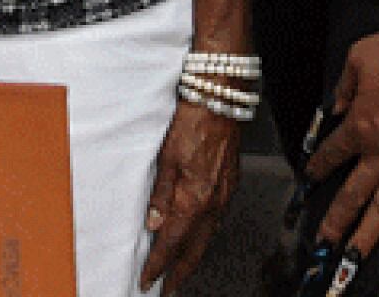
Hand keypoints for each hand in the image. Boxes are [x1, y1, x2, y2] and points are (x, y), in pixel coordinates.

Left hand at [139, 100, 240, 290]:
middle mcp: (213, 203)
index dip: (159, 265)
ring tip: (180, 271)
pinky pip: (217, 221)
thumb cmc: (193, 122)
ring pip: (208, 238)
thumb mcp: (167, 157)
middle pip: (195, 250)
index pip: (172, 244)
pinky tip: (199, 237)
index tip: (148, 280)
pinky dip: (205, 236)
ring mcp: (225, 196)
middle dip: (179, 274)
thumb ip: (161, 194)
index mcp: (195, 199)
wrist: (221, 101)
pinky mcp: (230, 186)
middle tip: (167, 290)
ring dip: (193, 258)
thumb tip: (154, 223)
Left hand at [305, 20, 378, 271]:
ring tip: (351, 262)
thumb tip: (336, 104)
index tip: (307, 180)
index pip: (330, 155)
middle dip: (333, 223)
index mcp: (359, 127)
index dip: (316, 168)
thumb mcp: (359, 58)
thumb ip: (344, 86)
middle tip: (321, 246)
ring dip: (365, 239)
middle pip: (350, 196)